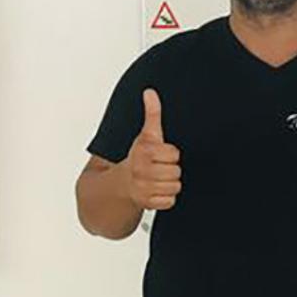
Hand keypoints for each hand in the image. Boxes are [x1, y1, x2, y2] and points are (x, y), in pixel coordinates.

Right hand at [123, 88, 181, 209]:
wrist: (120, 183)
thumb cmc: (137, 157)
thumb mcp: (146, 134)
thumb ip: (152, 113)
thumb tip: (150, 92)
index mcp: (144, 152)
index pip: (174, 154)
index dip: (170, 154)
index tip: (161, 154)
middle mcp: (142, 171)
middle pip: (176, 171)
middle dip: (171, 169)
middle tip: (160, 167)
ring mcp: (143, 188)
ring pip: (175, 186)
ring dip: (169, 184)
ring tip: (159, 178)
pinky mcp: (147, 204)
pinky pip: (170, 202)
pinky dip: (166, 198)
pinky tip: (157, 191)